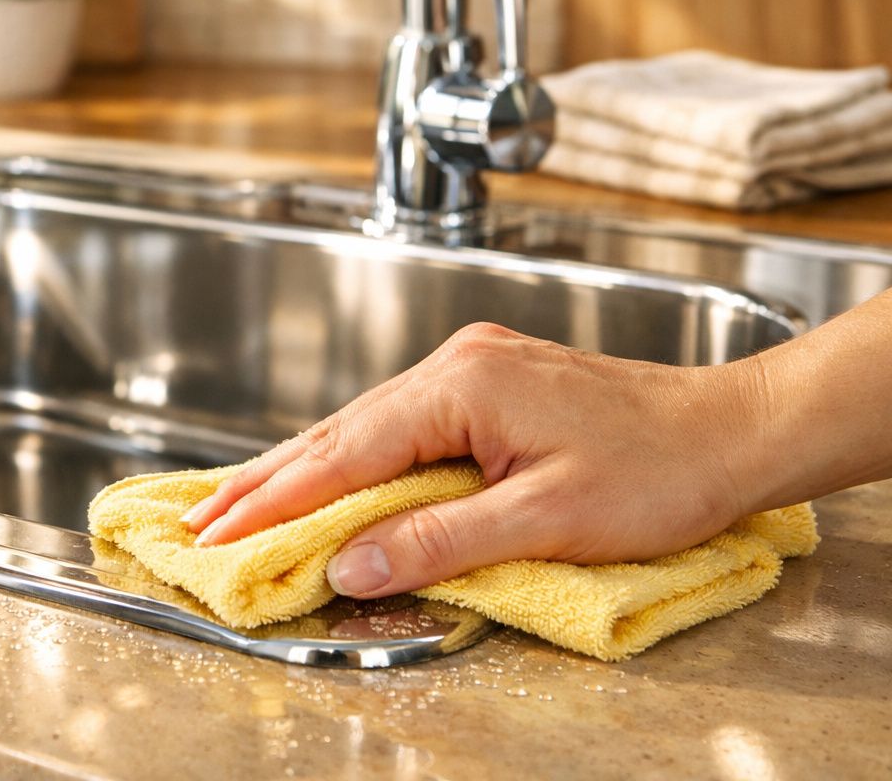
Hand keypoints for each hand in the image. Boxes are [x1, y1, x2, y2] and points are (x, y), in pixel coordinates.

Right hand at [182, 323, 774, 599]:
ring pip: (362, 425)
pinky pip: (394, 424)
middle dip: (265, 479)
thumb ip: (440, 540)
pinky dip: (348, 457)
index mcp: (461, 386)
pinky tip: (322, 475)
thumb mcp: (547, 518)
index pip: (344, 453)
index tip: (217, 532)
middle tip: (199, 518)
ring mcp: (470, 370)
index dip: (275, 499)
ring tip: (238, 502)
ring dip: (299, 468)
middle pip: (338, 430)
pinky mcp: (487, 385)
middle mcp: (455, 365)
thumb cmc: (659, 472)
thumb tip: (352, 566)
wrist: (733, 430)